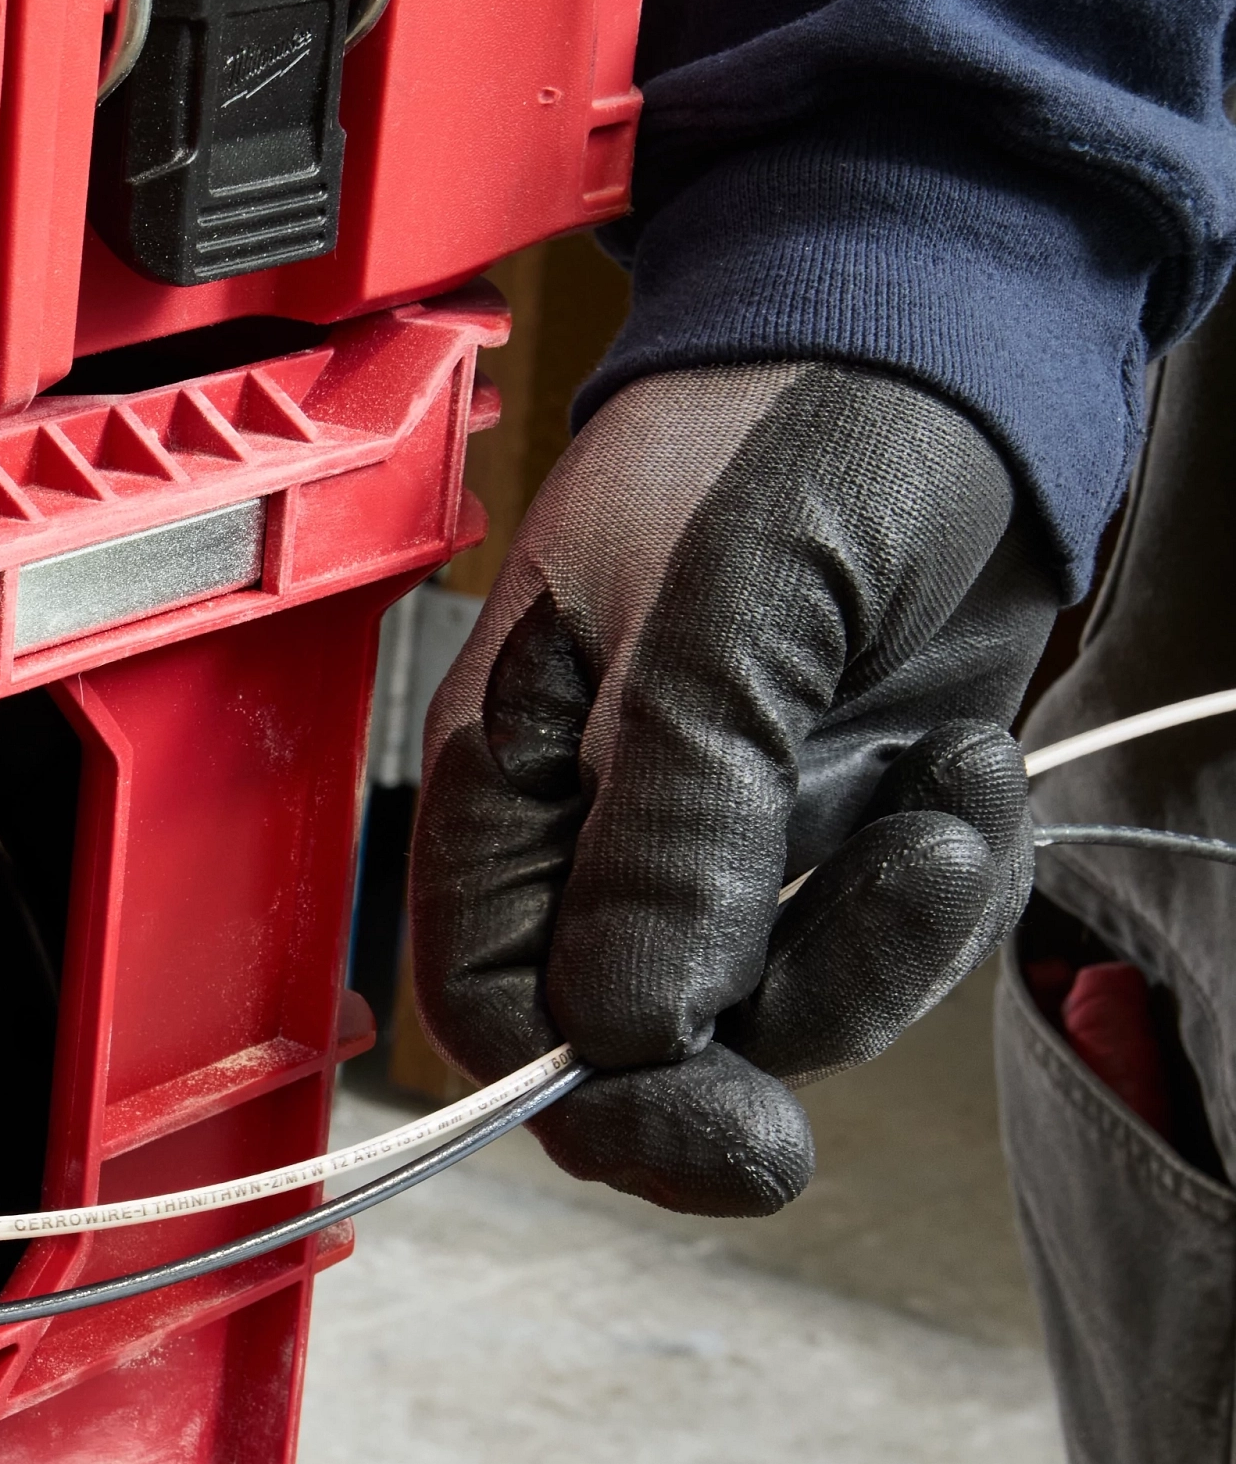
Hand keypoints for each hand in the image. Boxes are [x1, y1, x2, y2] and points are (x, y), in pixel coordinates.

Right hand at [410, 362, 1058, 1213]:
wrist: (954, 329)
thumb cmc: (792, 419)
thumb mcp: (726, 614)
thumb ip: (670, 823)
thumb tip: (635, 1023)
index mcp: (509, 776)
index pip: (499, 1002)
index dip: (592, 1092)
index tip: (713, 1134)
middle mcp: (603, 828)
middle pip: (641, 1036)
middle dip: (767, 1034)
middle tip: (862, 996)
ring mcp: (728, 834)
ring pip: (778, 1004)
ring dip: (888, 938)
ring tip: (944, 798)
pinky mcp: (840, 824)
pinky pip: (883, 944)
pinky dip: (948, 888)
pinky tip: (964, 776)